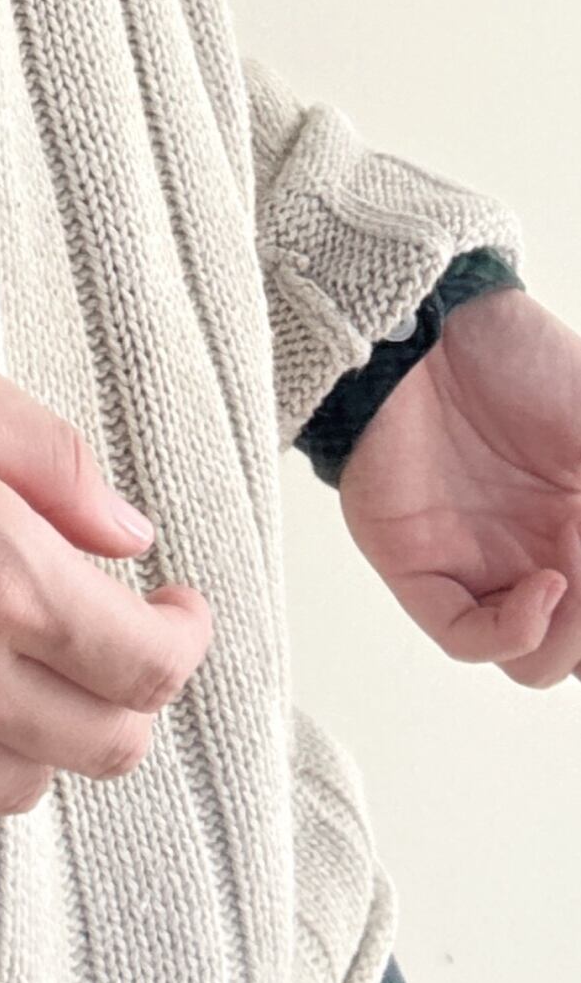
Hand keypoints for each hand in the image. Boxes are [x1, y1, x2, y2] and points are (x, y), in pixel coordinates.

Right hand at [0, 296, 213, 816]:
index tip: (174, 601)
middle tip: (116, 636)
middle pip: (104, 745)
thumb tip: (128, 537)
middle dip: (132, 695)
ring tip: (22, 664)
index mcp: (1, 576)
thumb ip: (54, 466)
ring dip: (46, 733)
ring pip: (20, 785)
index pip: (147, 664)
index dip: (184, 637)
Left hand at [334, 287, 580, 685]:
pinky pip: (466, 637)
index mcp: (579, 530)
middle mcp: (535, 556)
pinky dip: (517, 632)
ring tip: (580, 571)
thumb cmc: (525, 362)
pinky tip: (547, 585)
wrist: (433, 322)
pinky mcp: (417, 565)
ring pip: (534, 660)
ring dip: (573, 638)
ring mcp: (479, 565)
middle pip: (580, 646)